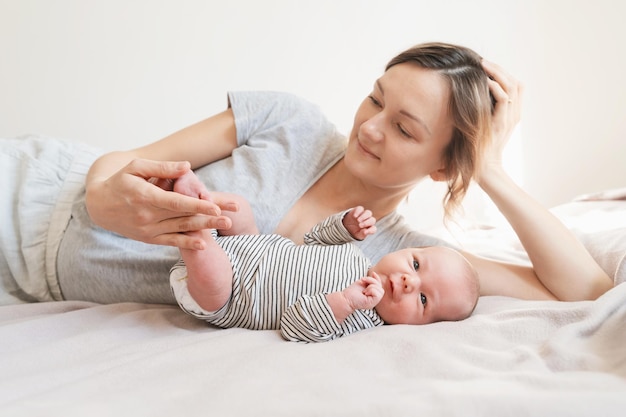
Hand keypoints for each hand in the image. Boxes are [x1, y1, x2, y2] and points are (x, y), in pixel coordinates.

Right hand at [85, 159, 235, 249]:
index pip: (176, 202)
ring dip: (205, 228)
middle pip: (184, 216)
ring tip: (227, 224)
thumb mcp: (136, 167)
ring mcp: (148, 229)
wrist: (98, 206)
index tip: (216, 206)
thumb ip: (162, 167)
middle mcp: (147, 216)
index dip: (197, 205)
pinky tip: (204, 244)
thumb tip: (188, 166)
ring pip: (181, 229)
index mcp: (145, 196)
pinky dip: (187, 243)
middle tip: (233, 216)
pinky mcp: (148, 238)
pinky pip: (170, 241)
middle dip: (210, 216)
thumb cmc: (120, 181)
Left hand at [342, 273, 383, 310]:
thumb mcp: (363, 283)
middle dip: (373, 281)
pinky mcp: (372, 303)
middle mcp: (374, 299)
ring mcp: (374, 302)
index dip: (377, 278)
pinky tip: (365, 292)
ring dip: (371, 286)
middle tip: (363, 281)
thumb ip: (370, 280)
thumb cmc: (352, 292)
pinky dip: (371, 290)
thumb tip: (374, 273)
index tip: (372, 273)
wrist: (345, 298)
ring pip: (381, 290)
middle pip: (380, 287)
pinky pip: (378, 294)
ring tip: (364, 290)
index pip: (380, 286)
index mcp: (372, 294)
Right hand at [343, 206, 376, 240]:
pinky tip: (354, 216)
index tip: (365, 232)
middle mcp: (368, 220)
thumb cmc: (354, 231)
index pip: (373, 229)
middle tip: (360, 225)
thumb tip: (365, 231)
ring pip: (368, 213)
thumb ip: (362, 234)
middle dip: (367, 223)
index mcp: (369, 228)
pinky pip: (360, 208)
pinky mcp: (359, 210)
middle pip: (372, 220)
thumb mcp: (358, 235)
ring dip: (364, 216)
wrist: (347, 226)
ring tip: (358, 220)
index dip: (370, 230)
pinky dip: (358, 212)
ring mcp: (364, 215)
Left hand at [477, 59, 524, 183]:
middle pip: (516, 83)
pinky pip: (503, 100)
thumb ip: (483, 113)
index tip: (486, 67)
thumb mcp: (482, 127)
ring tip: (483, 65)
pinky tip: (483, 82)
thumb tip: (470, 98)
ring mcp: (509, 119)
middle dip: (499, 69)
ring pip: (511, 87)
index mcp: (512, 114)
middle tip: (483, 62)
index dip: (504, 74)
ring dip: (497, 73)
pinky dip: (495, 87)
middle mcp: (514, 114)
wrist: (484, 170)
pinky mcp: (501, 123)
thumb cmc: (479, 151)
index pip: (516, 86)